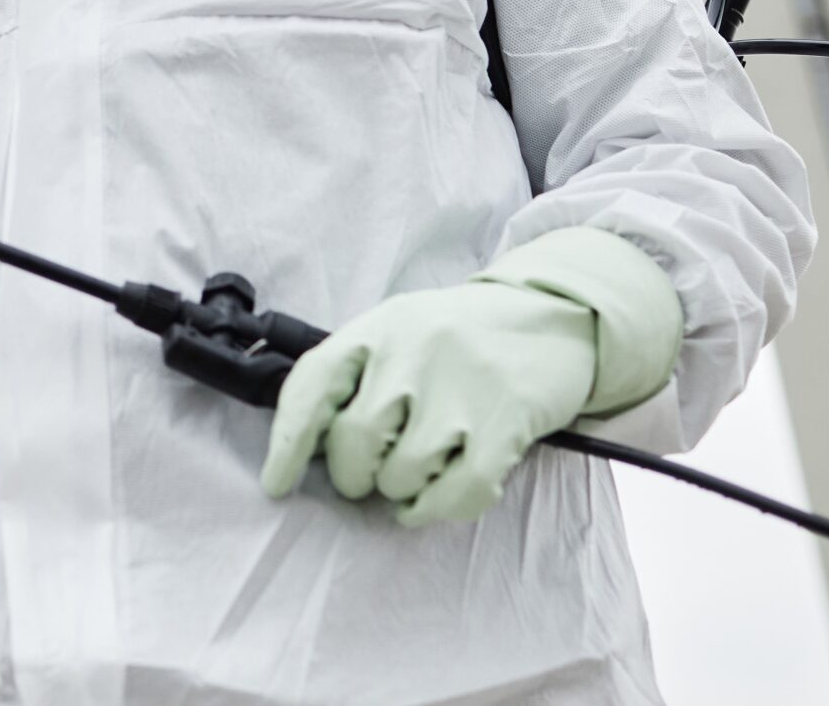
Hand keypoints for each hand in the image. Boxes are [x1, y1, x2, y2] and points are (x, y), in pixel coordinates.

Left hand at [259, 280, 597, 526]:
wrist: (552, 318)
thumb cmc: (460, 337)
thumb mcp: (399, 331)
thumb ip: (356, 376)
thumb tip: (310, 447)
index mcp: (379, 327)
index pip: (313, 384)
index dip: (287, 443)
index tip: (277, 484)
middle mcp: (415, 352)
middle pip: (353, 442)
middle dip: (352, 476)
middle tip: (368, 476)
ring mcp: (461, 388)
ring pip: (400, 474)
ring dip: (399, 492)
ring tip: (415, 471)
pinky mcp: (506, 424)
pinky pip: (456, 493)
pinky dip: (435, 510)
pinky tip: (433, 500)